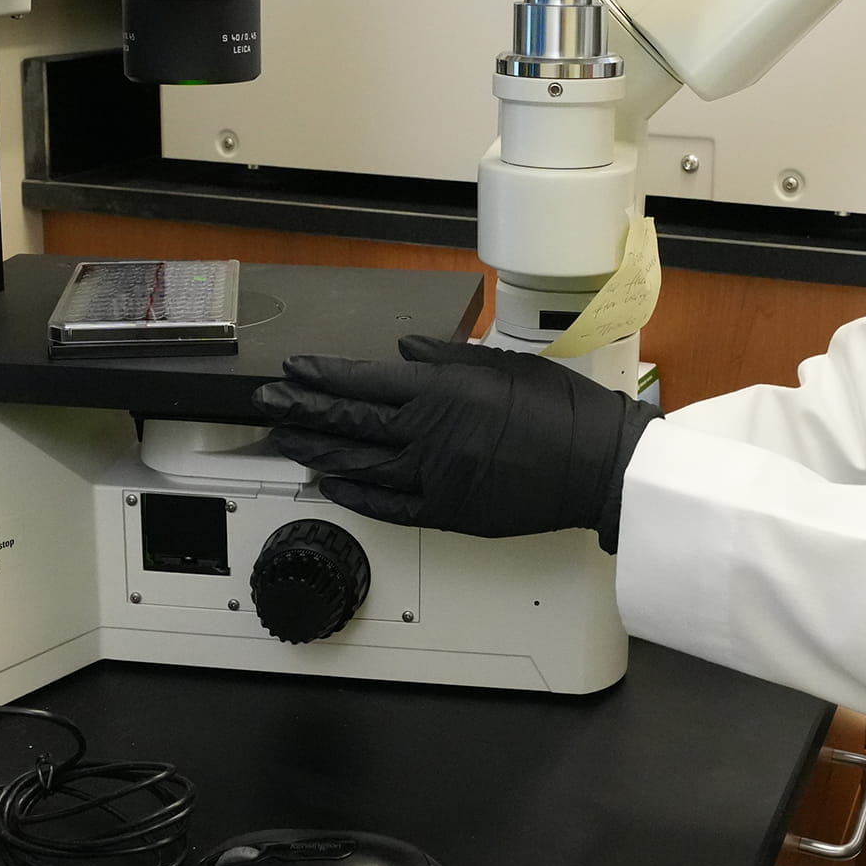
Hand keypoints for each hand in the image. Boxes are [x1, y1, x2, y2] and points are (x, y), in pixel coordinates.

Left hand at [252, 333, 655, 549]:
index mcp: (443, 391)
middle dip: (302, 410)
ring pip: (359, 464)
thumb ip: (448, 357)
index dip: (322, 376)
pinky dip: (356, 495)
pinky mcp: (448, 512)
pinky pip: (389, 507)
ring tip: (286, 442)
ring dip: (318, 451)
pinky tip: (332, 486)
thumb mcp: (504, 364)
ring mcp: (435, 477)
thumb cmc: (563, 410)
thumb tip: (404, 353)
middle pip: (350, 422)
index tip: (294, 371)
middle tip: (267, 404)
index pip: (364, 381)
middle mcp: (430, 434)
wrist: (598, 464)